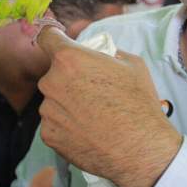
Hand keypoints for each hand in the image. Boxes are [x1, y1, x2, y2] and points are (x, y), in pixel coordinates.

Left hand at [36, 28, 182, 186]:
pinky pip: (55, 122)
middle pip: (54, 73)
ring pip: (54, 99)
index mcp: (70, 59)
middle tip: (93, 92)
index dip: (54, 39)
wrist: (139, 149)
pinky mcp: (48, 135)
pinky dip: (67, 125)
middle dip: (69, 78)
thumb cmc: (138, 104)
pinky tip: (88, 131)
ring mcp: (48, 110)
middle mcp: (51, 82)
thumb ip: (110, 53)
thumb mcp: (132, 64)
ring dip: (68, 103)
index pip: (47, 38)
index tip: (58, 44)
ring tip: (94, 116)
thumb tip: (102, 55)